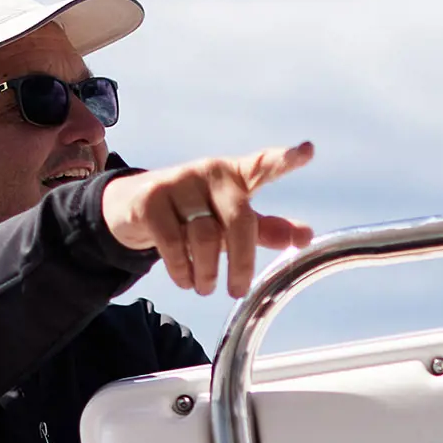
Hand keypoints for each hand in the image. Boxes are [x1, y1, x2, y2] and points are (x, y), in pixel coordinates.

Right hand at [102, 141, 315, 296]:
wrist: (133, 207)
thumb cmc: (195, 214)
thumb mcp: (232, 222)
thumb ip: (268, 229)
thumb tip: (306, 237)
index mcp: (235, 176)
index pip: (263, 164)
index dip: (285, 159)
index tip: (309, 151)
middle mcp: (210, 173)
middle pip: (238, 220)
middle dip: (242, 262)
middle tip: (238, 290)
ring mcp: (179, 183)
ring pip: (204, 237)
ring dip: (207, 272)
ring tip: (205, 288)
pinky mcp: (151, 199)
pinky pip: (173, 243)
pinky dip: (182, 270)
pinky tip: (185, 280)